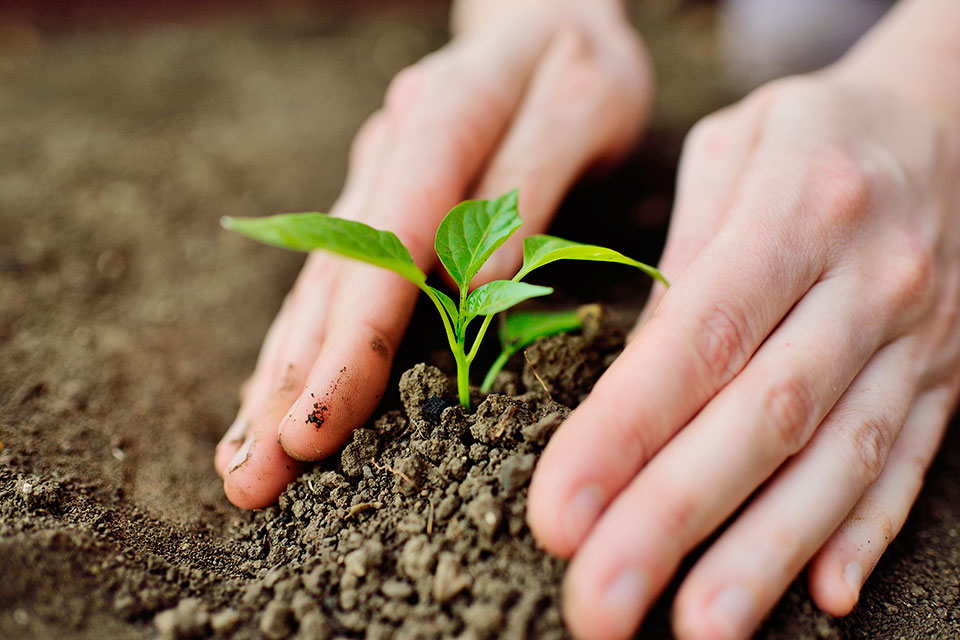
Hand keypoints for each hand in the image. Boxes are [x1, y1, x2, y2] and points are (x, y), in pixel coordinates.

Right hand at [213, 1, 653, 507]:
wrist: (542, 23)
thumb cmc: (578, 71)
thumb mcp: (581, 106)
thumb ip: (528, 185)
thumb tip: (470, 293)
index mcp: (442, 116)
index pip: (389, 245)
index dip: (352, 344)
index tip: (317, 430)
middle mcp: (390, 150)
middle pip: (334, 277)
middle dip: (295, 382)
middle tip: (254, 478)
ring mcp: (374, 178)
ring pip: (318, 284)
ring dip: (280, 376)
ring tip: (243, 462)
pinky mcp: (376, 203)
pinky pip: (329, 279)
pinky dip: (300, 344)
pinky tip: (270, 402)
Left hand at [527, 67, 959, 638]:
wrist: (944, 122)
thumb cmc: (806, 138)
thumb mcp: (732, 154)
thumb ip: (683, 261)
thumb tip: (633, 380)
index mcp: (800, 209)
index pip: (700, 337)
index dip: (626, 430)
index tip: (558, 513)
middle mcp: (867, 284)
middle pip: (762, 417)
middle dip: (674, 517)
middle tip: (598, 604)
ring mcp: (917, 341)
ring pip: (837, 461)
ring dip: (764, 552)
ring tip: (696, 629)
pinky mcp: (944, 380)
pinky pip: (908, 462)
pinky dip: (865, 531)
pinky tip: (822, 595)